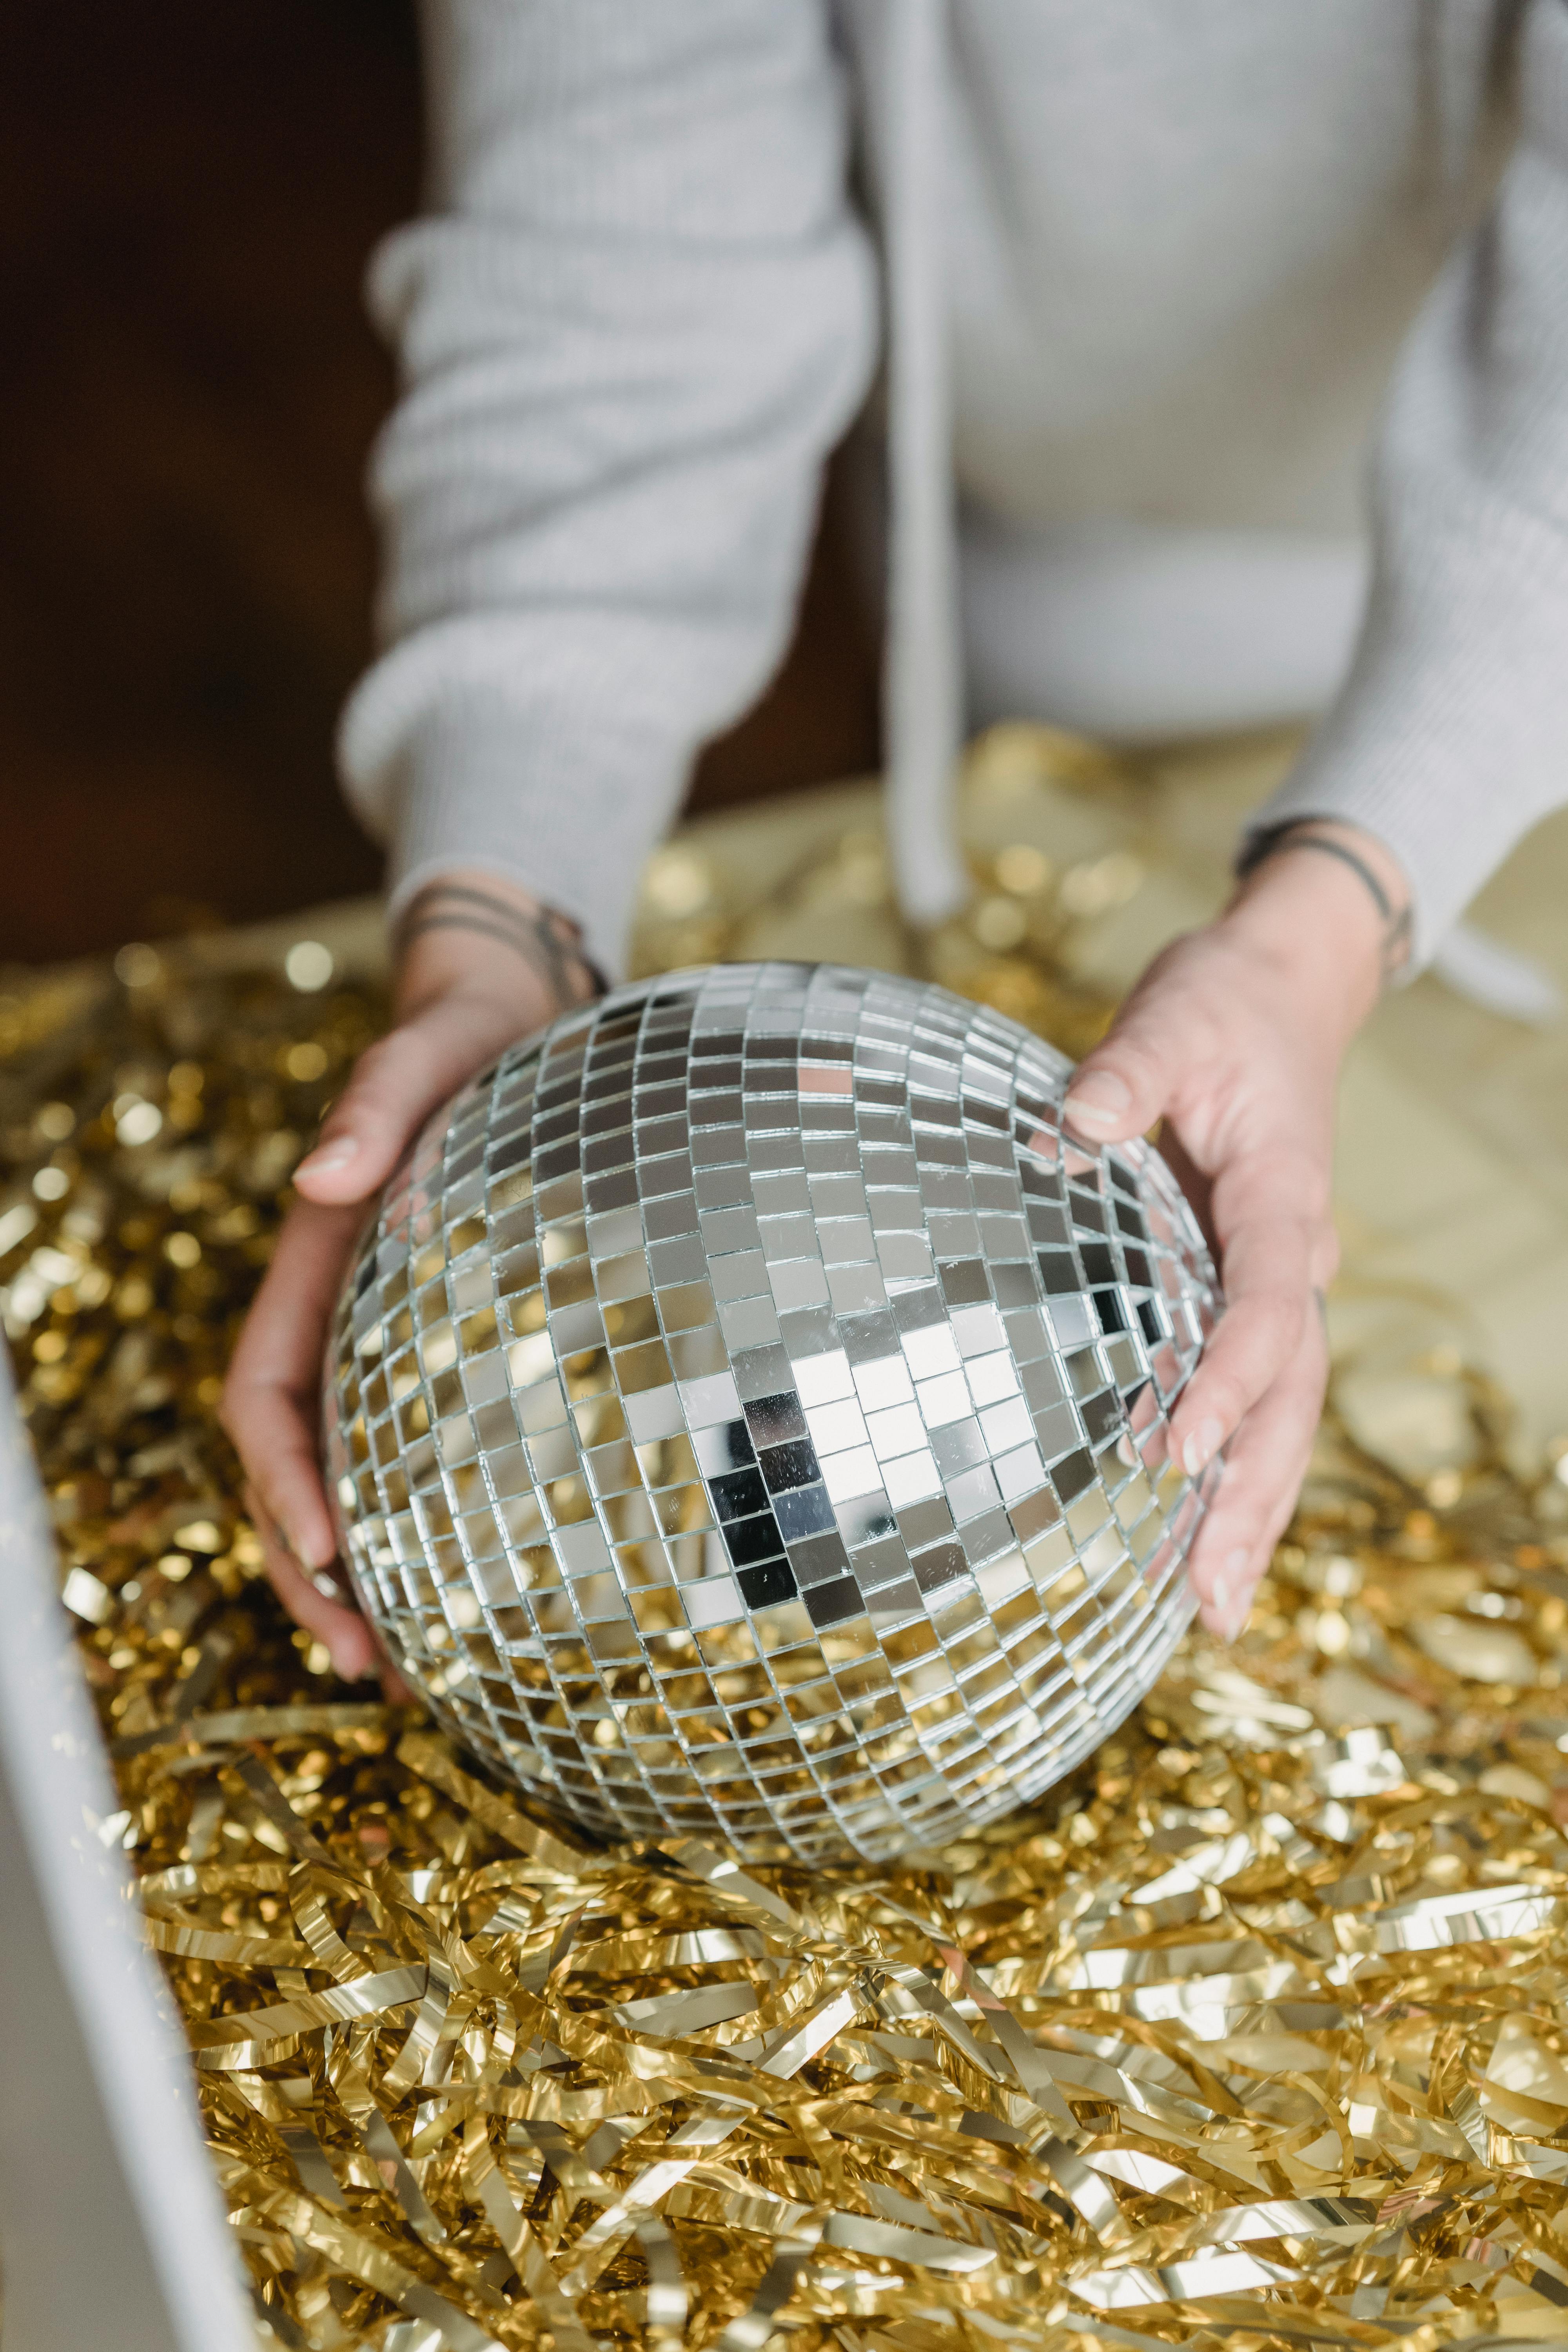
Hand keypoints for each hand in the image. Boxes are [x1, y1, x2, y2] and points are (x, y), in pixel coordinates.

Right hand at [222, 874, 597, 1681]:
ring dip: (355, 1582)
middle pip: (290, 1472)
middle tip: (364, 1663)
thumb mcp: (421, 1061)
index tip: (327, 1548)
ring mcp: (381, 1350)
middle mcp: (335, 1324)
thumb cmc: (463, 1044)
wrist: (503, 1025)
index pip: (265, 1399)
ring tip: (400, 1672)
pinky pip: (406, 1464)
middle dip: (311, 1571)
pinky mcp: (438, 1360)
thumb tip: (324, 1180)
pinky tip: (460, 1600)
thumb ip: (374, 1111)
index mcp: (315, 1274)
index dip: (284, 1481)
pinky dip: (418, 1538)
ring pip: (342, 1486)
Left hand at [1061, 824, 1406, 1642]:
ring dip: (1254, 1511)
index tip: (1176, 1448)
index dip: (1228, 1382)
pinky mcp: (1253, 1290)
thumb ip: (1126, 1071)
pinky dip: (1240, 1472)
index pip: (1265, 1307)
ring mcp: (1281, 1281)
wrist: (1280, 992)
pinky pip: (1259, 1395)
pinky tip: (1204, 1541)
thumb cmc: (1222, 1007)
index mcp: (1281, 1197)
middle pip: (1290, 1396)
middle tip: (1208, 1598)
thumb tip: (1073, 1123)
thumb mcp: (1173, 1018)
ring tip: (1214, 1612)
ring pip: (1285, 1414)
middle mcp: (1296, 1255)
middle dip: (1253, 1498)